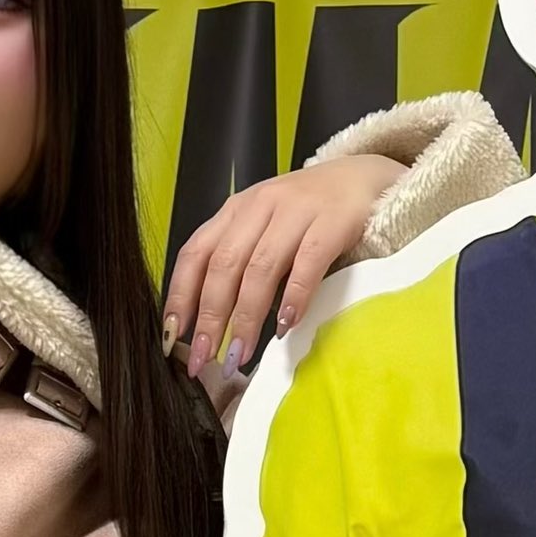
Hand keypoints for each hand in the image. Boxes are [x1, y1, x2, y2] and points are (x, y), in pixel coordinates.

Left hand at [162, 153, 402, 405]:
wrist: (363, 178)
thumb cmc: (308, 214)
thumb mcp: (263, 229)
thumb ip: (239, 263)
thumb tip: (213, 326)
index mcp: (235, 211)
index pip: (196, 254)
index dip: (181, 297)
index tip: (172, 337)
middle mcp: (259, 206)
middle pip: (224, 266)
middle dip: (210, 318)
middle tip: (203, 358)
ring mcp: (296, 211)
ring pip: (260, 268)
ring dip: (246, 317)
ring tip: (239, 355)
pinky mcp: (332, 220)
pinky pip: (307, 264)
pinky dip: (294, 298)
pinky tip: (284, 326)